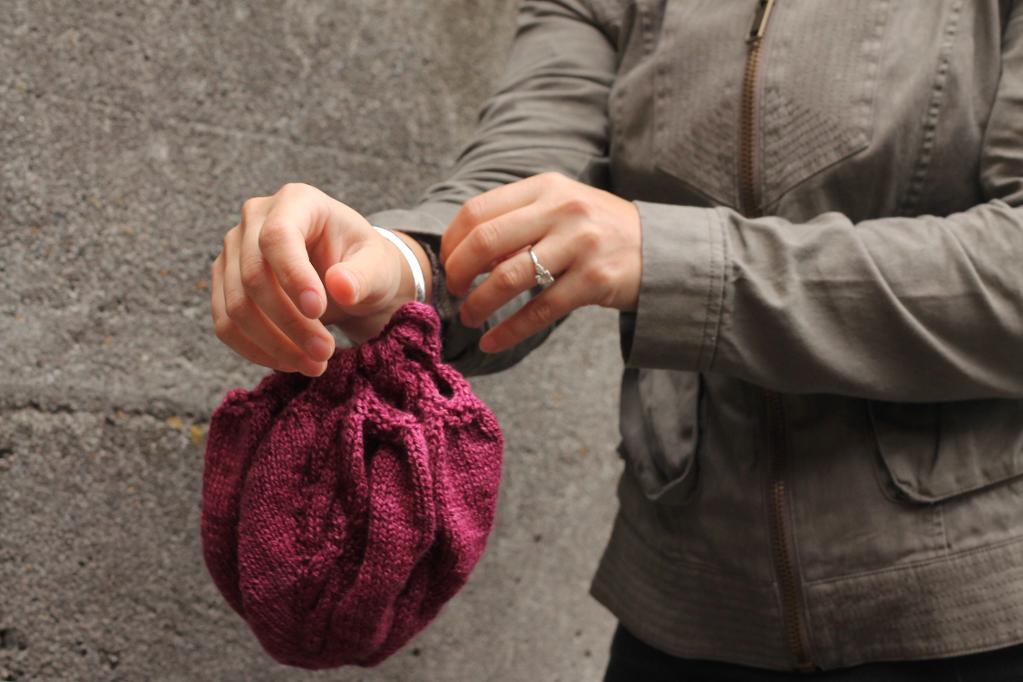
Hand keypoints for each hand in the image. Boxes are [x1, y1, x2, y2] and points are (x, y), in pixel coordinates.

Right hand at [210, 183, 422, 375]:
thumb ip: (363, 275)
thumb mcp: (378, 265)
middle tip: (324, 353)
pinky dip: (256, 350)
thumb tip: (341, 287)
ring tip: (314, 364)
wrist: (349, 277)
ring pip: (236, 306)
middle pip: (253, 275)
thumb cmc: (365, 263)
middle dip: (289, 322)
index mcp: (296, 200)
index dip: (293, 276)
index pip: (278, 236)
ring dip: (273, 344)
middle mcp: (255, 219)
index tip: (318, 311)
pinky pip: (226, 324)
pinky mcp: (225, 283)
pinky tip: (289, 362)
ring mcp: (234, 251)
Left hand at [440, 172, 640, 353]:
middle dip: (459, 273)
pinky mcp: (595, 281)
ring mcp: (580, 244)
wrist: (662, 250)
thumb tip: (465, 253)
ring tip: (470, 317)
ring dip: (479, 304)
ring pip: (508, 278)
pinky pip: (539, 310)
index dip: (452, 241)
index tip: (447, 264)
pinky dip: (509, 331)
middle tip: (454, 293)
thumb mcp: (561, 207)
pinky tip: (493, 342)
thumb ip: (518, 220)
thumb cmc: (598, 231)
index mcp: (545, 188)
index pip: (478, 210)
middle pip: (486, 241)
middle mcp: (561, 210)